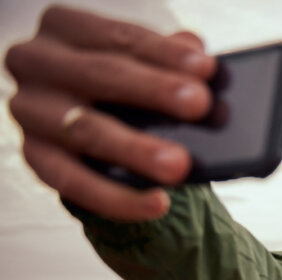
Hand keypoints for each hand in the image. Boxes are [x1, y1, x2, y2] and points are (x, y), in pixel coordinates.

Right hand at [4, 5, 216, 220]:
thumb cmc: (125, 90)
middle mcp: (37, 63)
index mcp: (65, 28)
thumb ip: (168, 60)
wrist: (95, 134)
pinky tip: (157, 204)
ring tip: (179, 165)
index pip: (120, 37)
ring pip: (86, 131)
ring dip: (136, 149)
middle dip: (153, 90)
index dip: (163, 52)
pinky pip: (76, 183)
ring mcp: (31, 112)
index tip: (205, 68)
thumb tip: (202, 68)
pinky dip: (119, 198)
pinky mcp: (35, 157)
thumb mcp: (142, 65)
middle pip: (101, 75)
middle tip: (200, 105)